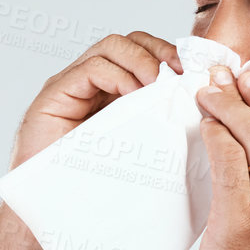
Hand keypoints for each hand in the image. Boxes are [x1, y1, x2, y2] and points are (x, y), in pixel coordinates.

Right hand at [9, 32, 179, 169]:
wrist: (53, 206)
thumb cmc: (93, 183)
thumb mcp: (136, 145)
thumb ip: (156, 121)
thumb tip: (196, 106)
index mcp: (110, 92)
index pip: (141, 52)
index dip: (166, 54)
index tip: (190, 71)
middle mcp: (89, 83)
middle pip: (128, 43)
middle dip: (158, 50)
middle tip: (179, 72)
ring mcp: (71, 85)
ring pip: (110, 48)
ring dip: (141, 61)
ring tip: (158, 85)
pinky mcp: (54, 94)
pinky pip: (90, 69)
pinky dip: (118, 76)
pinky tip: (134, 94)